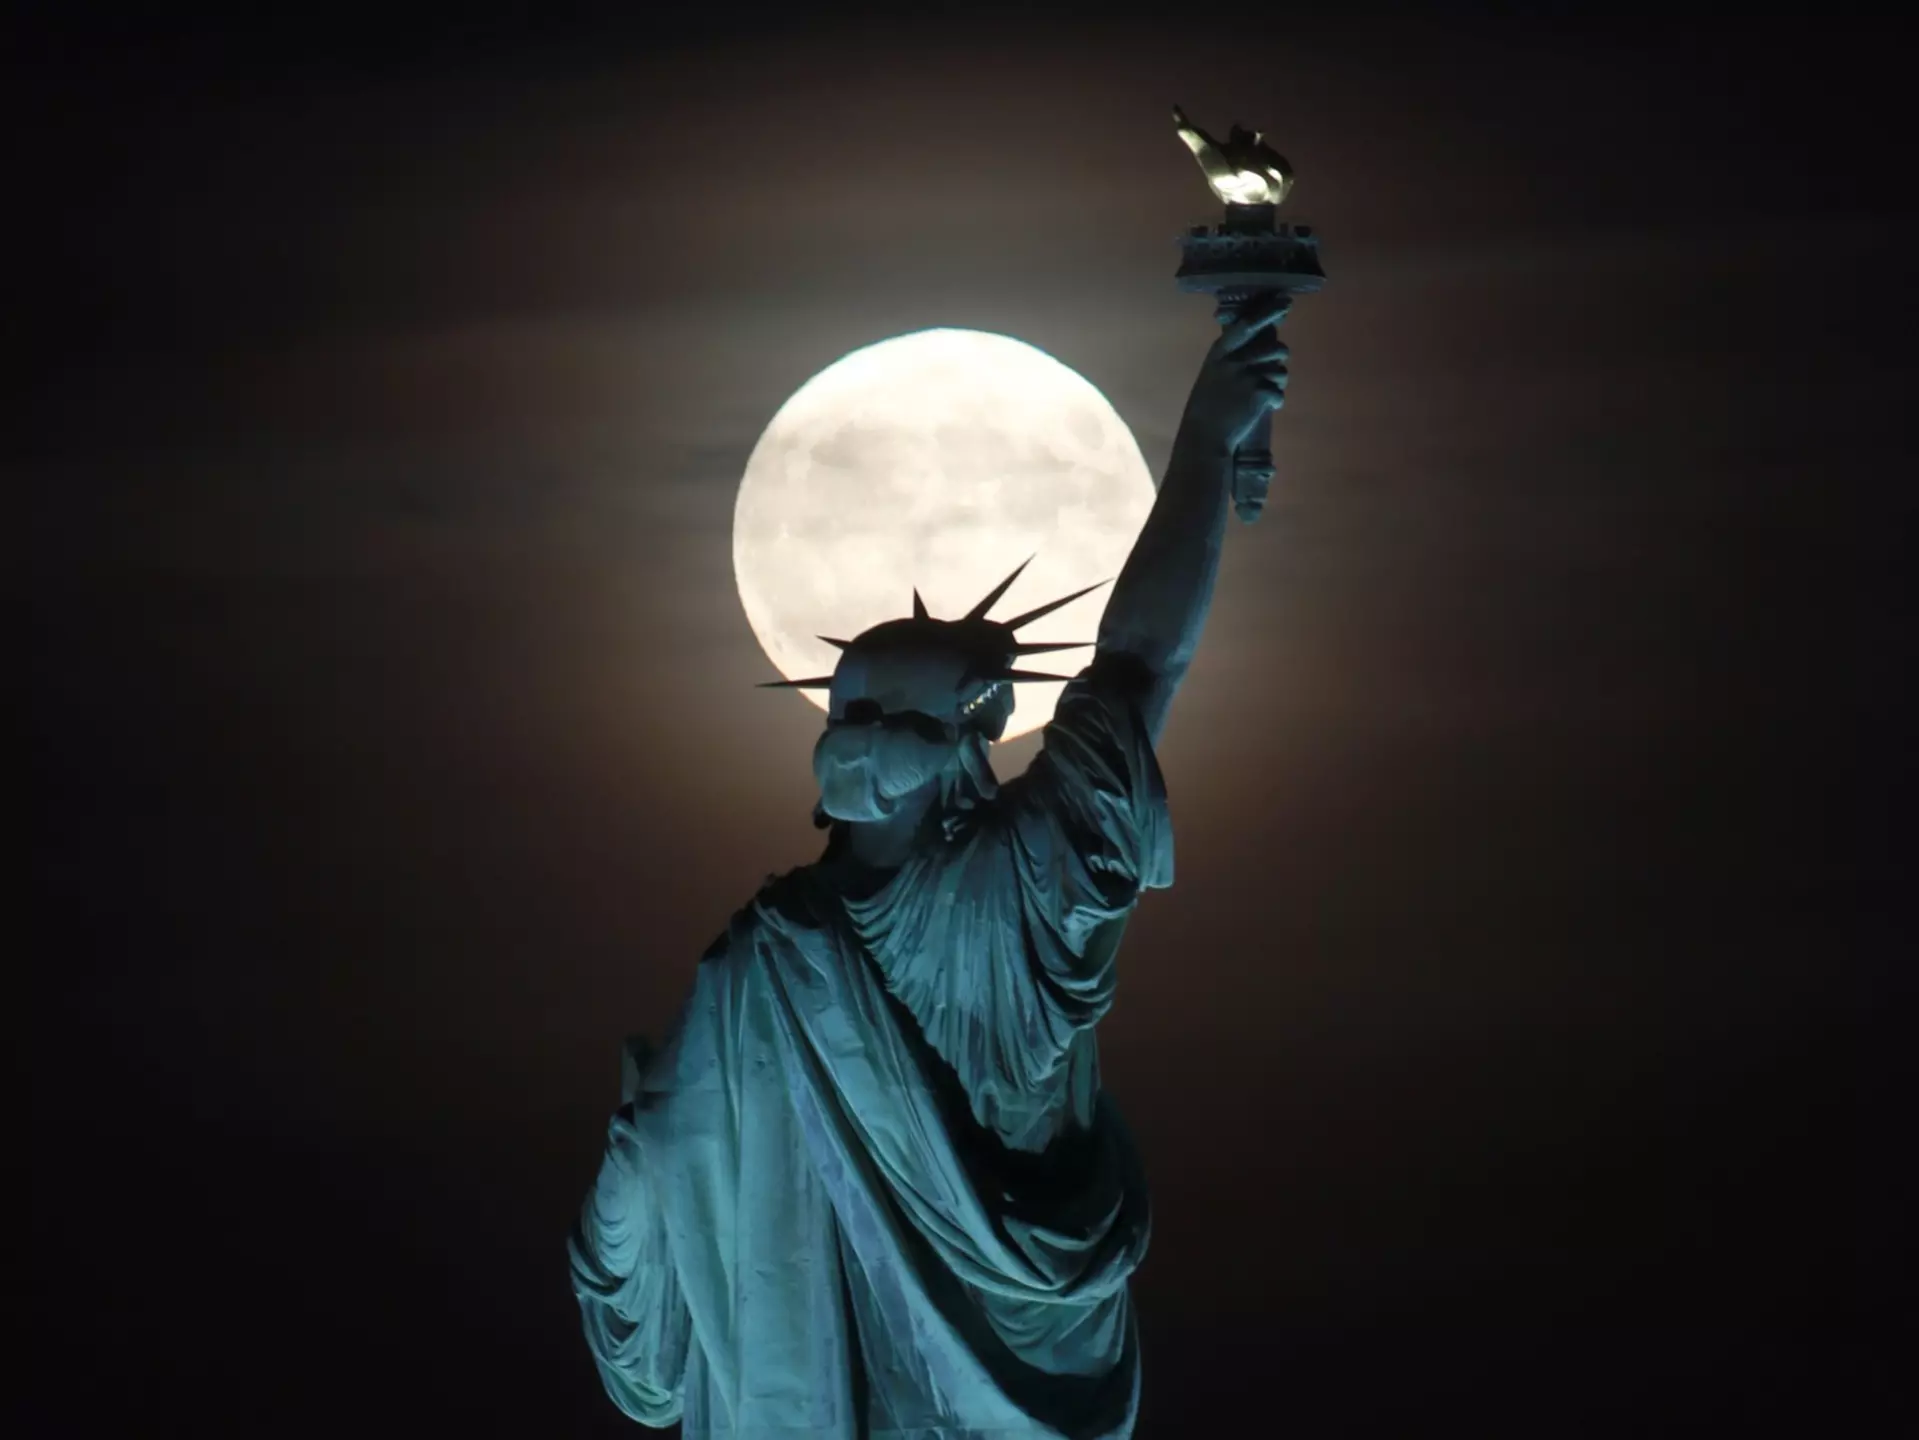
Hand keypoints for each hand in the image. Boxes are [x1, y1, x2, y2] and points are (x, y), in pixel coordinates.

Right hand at [1183, 291, 1290, 454]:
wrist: (1204, 438)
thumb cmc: (1206, 410)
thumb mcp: (1212, 376)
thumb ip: (1230, 361)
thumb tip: (1258, 351)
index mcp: (1219, 353)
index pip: (1247, 325)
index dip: (1267, 312)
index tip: (1284, 302)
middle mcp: (1235, 360)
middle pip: (1275, 348)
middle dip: (1278, 359)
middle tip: (1271, 371)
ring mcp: (1248, 376)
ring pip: (1280, 370)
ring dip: (1278, 382)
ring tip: (1265, 394)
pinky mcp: (1260, 393)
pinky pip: (1279, 393)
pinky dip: (1275, 402)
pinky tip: (1264, 409)